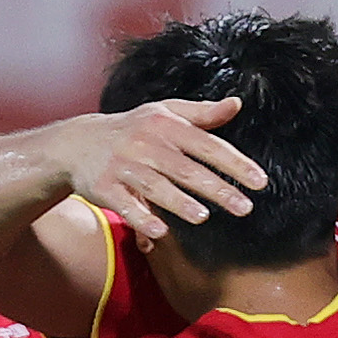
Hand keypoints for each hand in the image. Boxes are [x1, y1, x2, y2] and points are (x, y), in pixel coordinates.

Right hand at [64, 98, 270, 244]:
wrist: (76, 143)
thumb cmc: (132, 129)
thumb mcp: (164, 114)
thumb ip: (202, 114)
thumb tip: (237, 104)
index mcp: (165, 125)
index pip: (207, 145)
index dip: (234, 163)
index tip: (260, 182)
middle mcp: (145, 144)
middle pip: (186, 168)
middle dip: (216, 188)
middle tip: (244, 208)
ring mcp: (123, 166)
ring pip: (155, 186)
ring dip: (178, 202)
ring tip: (203, 217)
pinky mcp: (104, 187)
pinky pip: (124, 205)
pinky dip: (140, 218)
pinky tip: (159, 232)